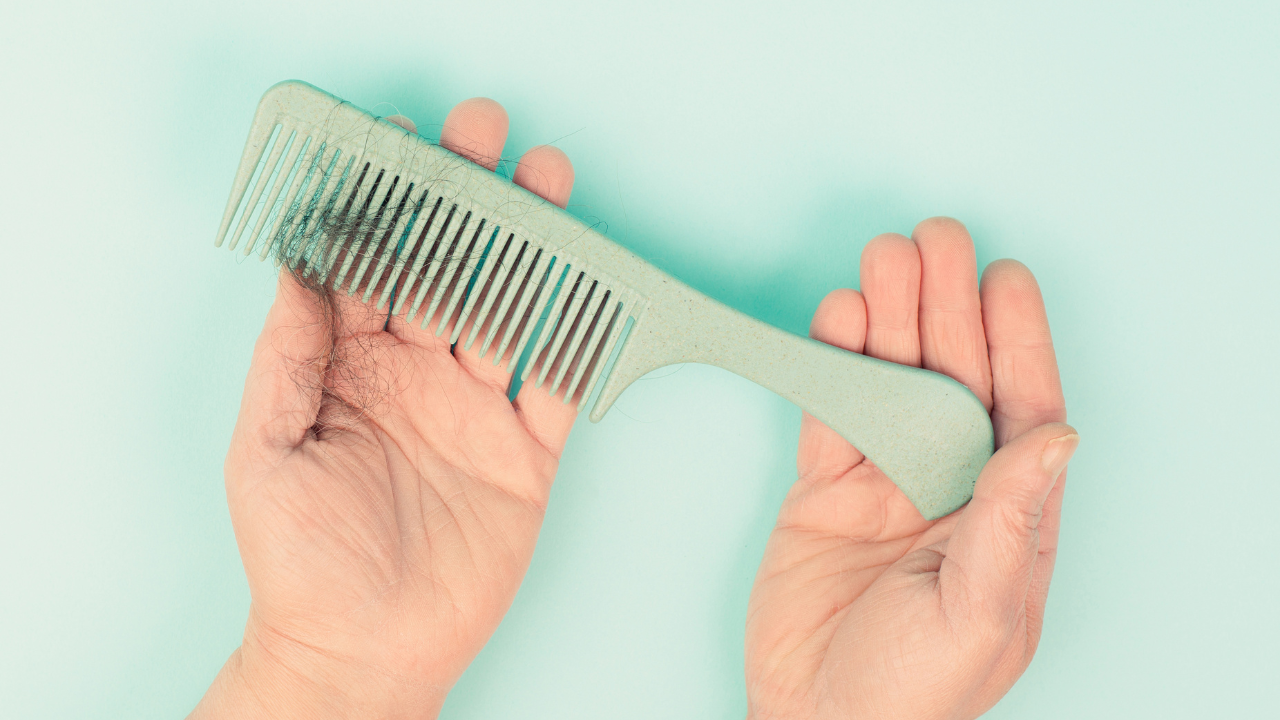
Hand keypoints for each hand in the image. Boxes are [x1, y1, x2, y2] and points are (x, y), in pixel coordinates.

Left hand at [192, 99, 577, 718]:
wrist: (363, 652)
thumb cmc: (300, 560)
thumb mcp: (266, 448)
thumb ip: (288, 355)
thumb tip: (297, 263)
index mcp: (349, 365)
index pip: (373, 264)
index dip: (388, 204)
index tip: (404, 145)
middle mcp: (417, 374)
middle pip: (453, 269)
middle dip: (471, 202)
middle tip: (488, 138)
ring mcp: (476, 410)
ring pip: (513, 310)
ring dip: (534, 248)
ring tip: (549, 184)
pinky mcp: (525, 453)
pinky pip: (559, 386)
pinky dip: (578, 339)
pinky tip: (593, 284)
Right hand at [745, 219, 1074, 718]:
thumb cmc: (913, 694)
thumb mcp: (979, 615)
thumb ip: (1012, 523)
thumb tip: (1060, 436)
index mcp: (1006, 513)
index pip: (1020, 406)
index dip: (1016, 338)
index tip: (1006, 276)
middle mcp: (949, 484)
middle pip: (950, 376)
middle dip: (944, 305)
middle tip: (932, 239)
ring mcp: (883, 481)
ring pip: (887, 381)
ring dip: (885, 320)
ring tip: (880, 262)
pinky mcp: (824, 488)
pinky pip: (828, 412)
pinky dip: (827, 365)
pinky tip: (834, 321)